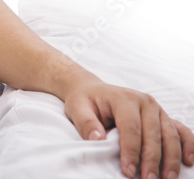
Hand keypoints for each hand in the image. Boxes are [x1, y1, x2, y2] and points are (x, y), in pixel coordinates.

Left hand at [63, 79, 193, 178]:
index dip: (131, 151)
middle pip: (153, 134)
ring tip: (168, 178)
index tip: (128, 171)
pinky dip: (188, 145)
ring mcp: (157, 109)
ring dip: (171, 158)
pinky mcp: (164, 117)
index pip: (131, 128)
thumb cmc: (86, 101)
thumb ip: (85, 122)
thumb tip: (97, 139)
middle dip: (152, 160)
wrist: (93, 91)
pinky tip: (188, 161)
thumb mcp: (77, 108)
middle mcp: (145, 102)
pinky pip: (181, 130)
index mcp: (124, 98)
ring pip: (170, 135)